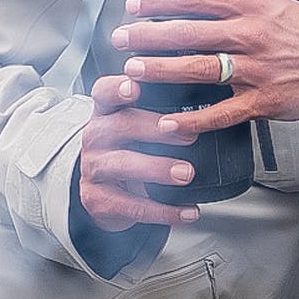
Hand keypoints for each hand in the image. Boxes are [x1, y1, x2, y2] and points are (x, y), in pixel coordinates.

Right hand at [76, 73, 204, 231]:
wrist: (105, 195)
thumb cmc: (128, 152)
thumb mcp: (136, 129)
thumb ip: (160, 115)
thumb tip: (205, 112)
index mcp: (107, 113)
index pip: (104, 92)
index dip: (117, 88)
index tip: (135, 87)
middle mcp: (96, 137)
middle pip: (120, 126)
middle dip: (155, 129)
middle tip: (188, 137)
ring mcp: (94, 169)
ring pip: (123, 165)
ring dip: (158, 169)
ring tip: (186, 174)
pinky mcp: (99, 200)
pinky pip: (133, 206)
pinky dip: (164, 210)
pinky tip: (186, 210)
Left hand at [111, 0, 298, 137]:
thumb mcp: (270, 2)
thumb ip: (232, 1)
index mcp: (251, 3)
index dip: (159, 1)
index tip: (134, 5)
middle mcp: (251, 34)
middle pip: (189, 33)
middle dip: (149, 35)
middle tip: (121, 38)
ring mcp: (256, 69)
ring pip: (199, 69)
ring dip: (161, 70)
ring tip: (133, 70)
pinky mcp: (262, 101)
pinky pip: (220, 112)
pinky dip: (192, 120)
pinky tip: (167, 123)